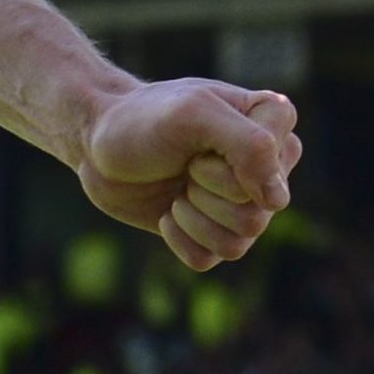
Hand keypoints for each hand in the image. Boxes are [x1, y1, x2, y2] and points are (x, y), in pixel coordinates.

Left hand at [77, 77, 300, 271]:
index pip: (274, 169)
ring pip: (239, 242)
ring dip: (193, 216)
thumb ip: (250, 146)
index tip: (199, 141)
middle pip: (257, 214)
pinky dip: (179, 238)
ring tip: (177, 187)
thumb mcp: (194, 114)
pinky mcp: (212, 233)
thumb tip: (278, 202)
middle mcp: (267, 167)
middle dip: (206, 190)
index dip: (228, 163)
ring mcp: (242, 203)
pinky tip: (167, 210)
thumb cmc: (143, 118)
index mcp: (273, 124)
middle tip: (184, 163)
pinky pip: (208, 259)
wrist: (96, 142)